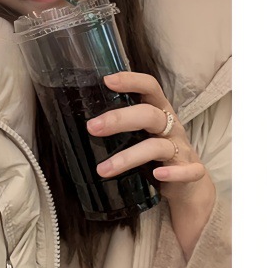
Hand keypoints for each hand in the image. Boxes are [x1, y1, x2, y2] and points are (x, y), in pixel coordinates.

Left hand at [85, 71, 215, 258]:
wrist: (190, 186)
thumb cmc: (157, 153)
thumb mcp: (141, 134)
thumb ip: (121, 126)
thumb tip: (76, 122)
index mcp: (159, 112)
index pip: (150, 87)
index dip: (131, 81)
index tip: (107, 80)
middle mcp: (171, 127)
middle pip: (149, 115)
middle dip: (120, 119)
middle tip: (92, 127)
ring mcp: (182, 149)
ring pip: (157, 147)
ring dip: (128, 157)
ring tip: (102, 169)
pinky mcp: (190, 172)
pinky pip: (186, 171)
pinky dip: (172, 173)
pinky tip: (157, 176)